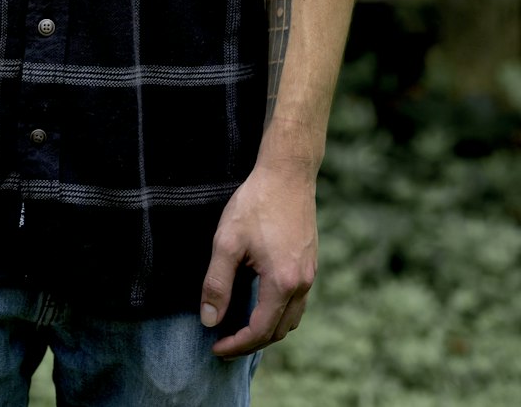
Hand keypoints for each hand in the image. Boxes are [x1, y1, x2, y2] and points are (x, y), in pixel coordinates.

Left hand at [199, 160, 317, 357]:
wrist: (288, 173)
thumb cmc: (256, 203)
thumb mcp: (227, 241)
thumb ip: (217, 283)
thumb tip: (209, 320)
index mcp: (282, 282)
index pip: (260, 331)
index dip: (236, 345)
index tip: (215, 348)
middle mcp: (302, 284)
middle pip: (278, 331)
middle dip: (251, 343)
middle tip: (224, 343)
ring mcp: (310, 273)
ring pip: (291, 318)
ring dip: (267, 330)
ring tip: (240, 327)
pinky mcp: (310, 262)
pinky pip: (298, 301)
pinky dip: (279, 312)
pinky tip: (260, 301)